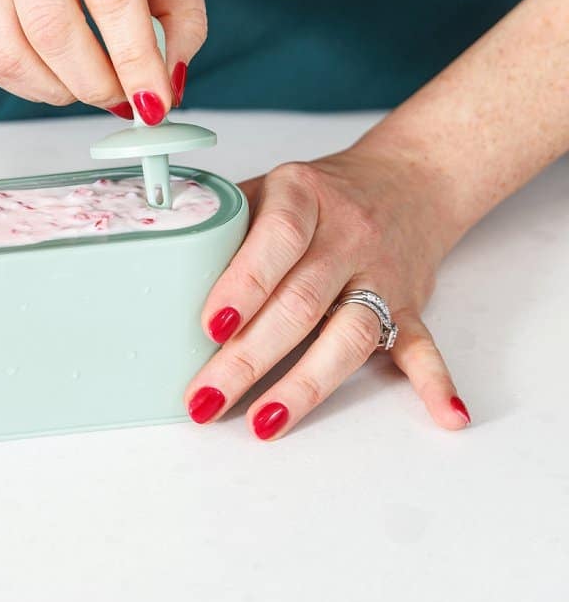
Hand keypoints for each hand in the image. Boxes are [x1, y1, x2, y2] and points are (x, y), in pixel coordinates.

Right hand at [0, 0, 205, 122]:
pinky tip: (59, 74)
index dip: (134, 59)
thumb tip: (167, 83)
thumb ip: (182, 17)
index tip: (153, 103)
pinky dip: (33, 86)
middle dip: (96, 84)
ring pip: (14, 55)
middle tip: (123, 100)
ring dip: (62, 91)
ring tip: (91, 85)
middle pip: (54, 29)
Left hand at [183, 149, 472, 439]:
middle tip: (205, 397)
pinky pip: (425, 346)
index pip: (274, 240)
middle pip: (300, 303)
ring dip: (306, 385)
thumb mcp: (267, 187)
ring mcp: (382, 273)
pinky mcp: (410, 306)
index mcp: (304, 197)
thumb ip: (222, 223)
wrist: (406, 179)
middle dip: (248, 358)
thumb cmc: (318, 194)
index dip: (242, 284)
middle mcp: (348, 234)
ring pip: (350, 334)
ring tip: (263, 423)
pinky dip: (435, 382)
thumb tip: (157, 267)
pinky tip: (444, 415)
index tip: (209, 326)